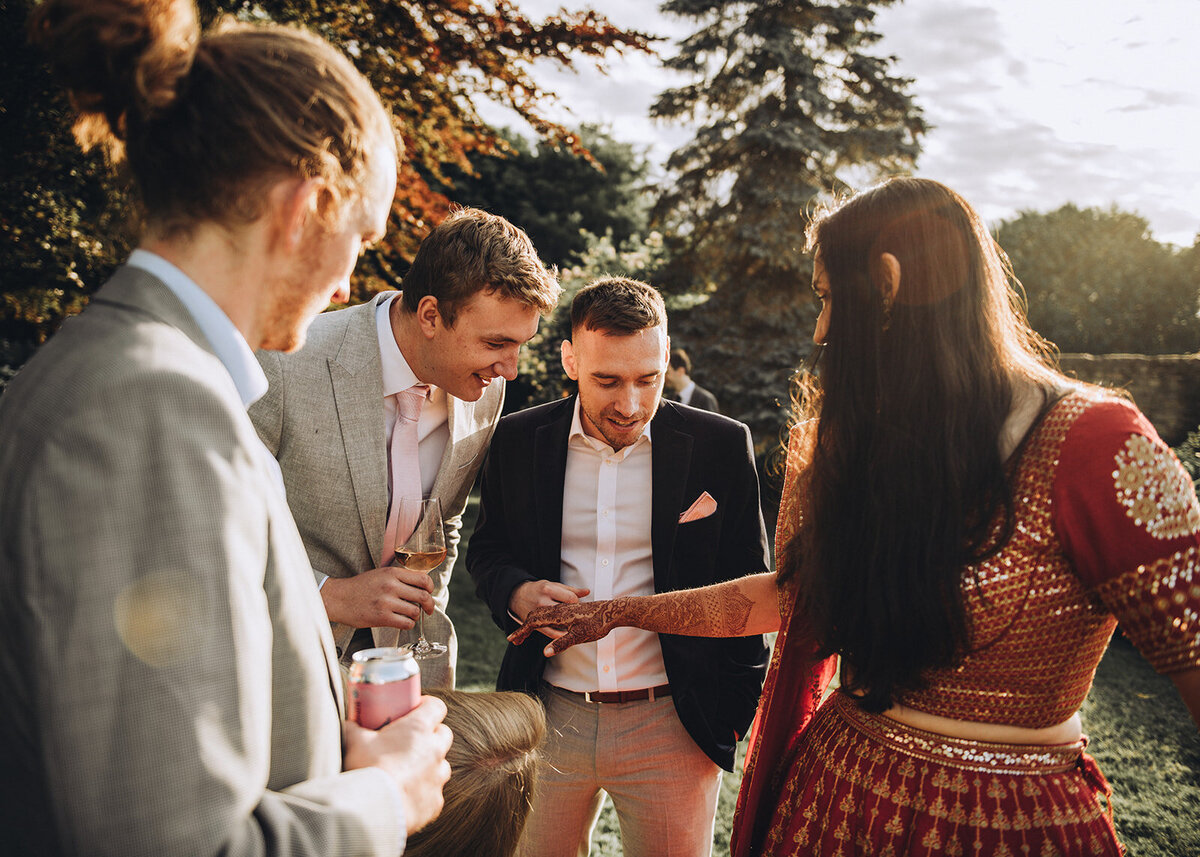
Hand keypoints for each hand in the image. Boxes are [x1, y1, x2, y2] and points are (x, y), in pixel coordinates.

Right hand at [321, 567, 434, 628]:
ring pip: (415, 612)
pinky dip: (408, 624)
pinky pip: (406, 623)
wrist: (340, 598)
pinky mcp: (382, 617)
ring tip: (409, 615)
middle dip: (429, 605)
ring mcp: (386, 602)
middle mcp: (391, 586)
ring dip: (415, 616)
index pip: (423, 579)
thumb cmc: (361, 587)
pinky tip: (402, 622)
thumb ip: (400, 577)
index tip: (429, 592)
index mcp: (392, 573)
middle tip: (428, 609)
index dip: (431, 587)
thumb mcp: (381, 574)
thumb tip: (423, 585)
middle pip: (423, 596)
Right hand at [343, 696, 452, 833]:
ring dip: (429, 765)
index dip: (427, 706)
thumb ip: (353, 729)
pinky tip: (406, 795)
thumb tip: (348, 724)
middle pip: (443, 734)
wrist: (374, 811)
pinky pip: (434, 793)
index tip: (416, 709)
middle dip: (431, 735)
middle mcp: (435, 750)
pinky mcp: (435, 802)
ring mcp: (437, 777)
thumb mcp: (355, 742)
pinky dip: (424, 792)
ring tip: (408, 770)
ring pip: (441, 765)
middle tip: (410, 740)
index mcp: (419, 729)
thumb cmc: (367, 770)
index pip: (436, 707)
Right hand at [507, 580, 590, 639]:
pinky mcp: (533, 624)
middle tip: (578, 619)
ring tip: (573, 629)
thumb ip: (571, 590)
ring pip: (557, 624)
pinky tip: (564, 636)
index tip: (579, 606)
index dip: (577, 604)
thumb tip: (587, 592)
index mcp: (549, 589)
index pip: (571, 598)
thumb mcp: (554, 586)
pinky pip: (549, 632)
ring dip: (566, 628)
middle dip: (573, 616)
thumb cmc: (540, 590)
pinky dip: (557, 635)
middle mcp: (542, 601)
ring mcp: (537, 613)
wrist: (517, 596)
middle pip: (565, 611)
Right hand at [508, 599, 622, 656]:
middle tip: (514, 640)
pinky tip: (545, 626)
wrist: (612, 611)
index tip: (512, 640)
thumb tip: (545, 653)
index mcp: (557, 615)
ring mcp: (564, 610)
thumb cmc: (597, 624)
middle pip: (534, 617)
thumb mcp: (578, 636)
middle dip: (523, 628)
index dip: (522, 631)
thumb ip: (561, 643)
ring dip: (531, 624)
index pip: (534, 622)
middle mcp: (558, 610)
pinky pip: (550, 614)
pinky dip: (542, 621)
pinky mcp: (570, 611)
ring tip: (525, 634)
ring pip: (542, 614)